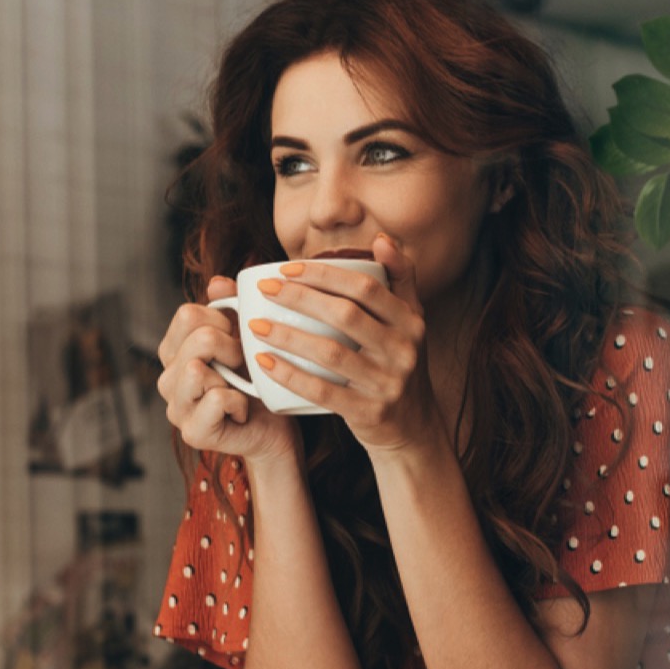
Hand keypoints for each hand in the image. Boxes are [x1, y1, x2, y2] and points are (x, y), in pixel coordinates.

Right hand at [156, 276, 298, 462]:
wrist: (276, 428)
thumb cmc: (259, 381)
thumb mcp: (245, 337)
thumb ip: (230, 307)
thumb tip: (217, 284)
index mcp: (174, 352)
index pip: (187, 314)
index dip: (222, 321)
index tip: (238, 339)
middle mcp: (167, 379)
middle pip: (197, 339)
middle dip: (232, 348)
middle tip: (243, 368)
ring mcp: (176, 408)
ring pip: (197, 369)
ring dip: (232, 376)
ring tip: (240, 388)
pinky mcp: (192, 432)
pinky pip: (216, 399)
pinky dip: (239, 402)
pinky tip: (241, 411)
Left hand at [247, 235, 443, 453]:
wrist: (414, 428)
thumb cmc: (398, 366)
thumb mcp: (410, 323)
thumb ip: (399, 279)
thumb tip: (380, 239)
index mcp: (411, 321)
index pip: (365, 287)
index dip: (324, 274)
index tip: (286, 268)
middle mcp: (404, 350)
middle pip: (345, 314)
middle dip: (299, 297)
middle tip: (265, 290)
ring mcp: (389, 383)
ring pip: (331, 352)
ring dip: (288, 336)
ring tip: (255, 324)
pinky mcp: (370, 413)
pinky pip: (324, 392)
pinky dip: (291, 376)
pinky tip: (264, 362)